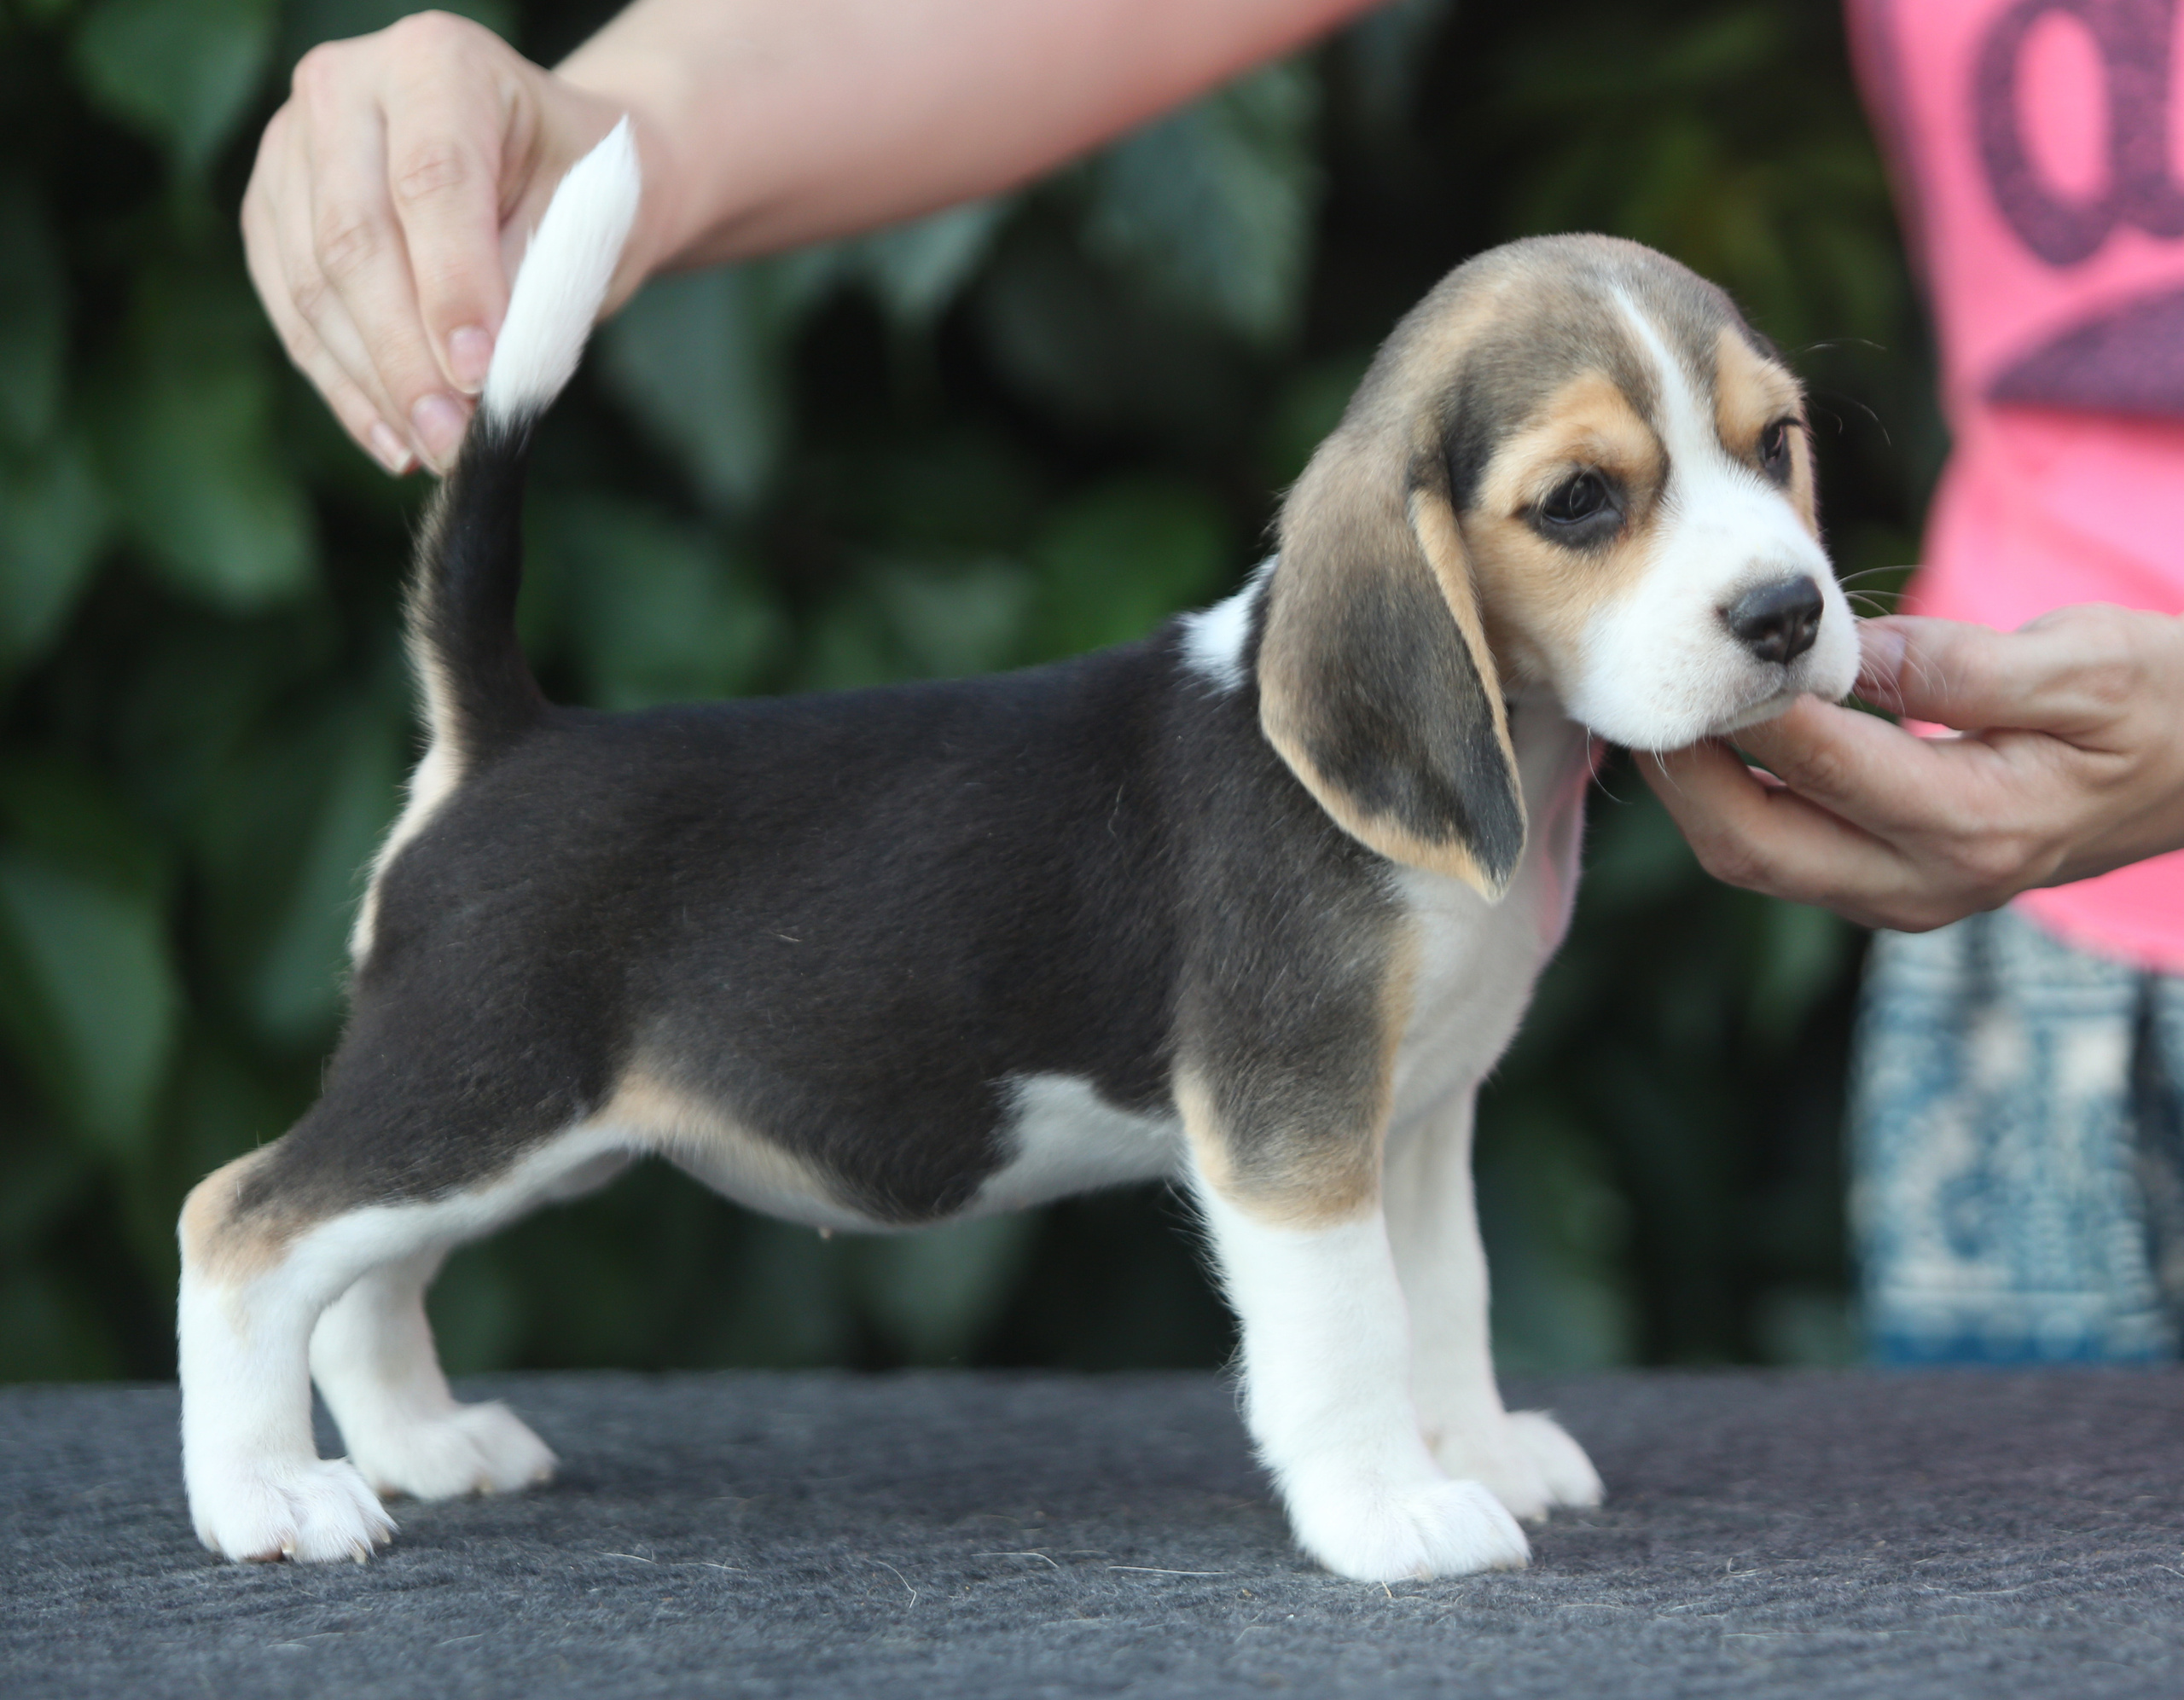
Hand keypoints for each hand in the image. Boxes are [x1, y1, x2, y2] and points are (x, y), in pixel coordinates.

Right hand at [240, 11, 651, 473]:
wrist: (552, 162)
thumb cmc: (580, 188)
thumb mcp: (584, 223)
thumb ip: (524, 284)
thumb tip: (467, 380)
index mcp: (437, 62)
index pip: (431, 183)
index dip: (451, 287)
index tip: (478, 377)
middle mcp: (344, 85)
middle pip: (355, 237)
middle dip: (405, 357)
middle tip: (453, 439)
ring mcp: (292, 145)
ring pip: (313, 283)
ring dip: (373, 383)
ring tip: (432, 449)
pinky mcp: (271, 209)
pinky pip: (293, 310)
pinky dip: (344, 384)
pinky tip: (391, 437)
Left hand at [1642, 606, 2183, 930]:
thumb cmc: (2164, 703)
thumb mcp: (2086, 662)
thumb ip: (1957, 664)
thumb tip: (1840, 652)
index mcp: (1976, 823)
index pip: (1819, 764)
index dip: (1741, 706)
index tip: (1687, 644)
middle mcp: (1928, 883)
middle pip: (1753, 843)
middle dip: (1683, 768)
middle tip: (1635, 686)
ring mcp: (1904, 899)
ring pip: (1755, 860)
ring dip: (1695, 791)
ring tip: (1653, 706)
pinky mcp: (1889, 889)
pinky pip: (1781, 857)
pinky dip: (1731, 803)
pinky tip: (1709, 739)